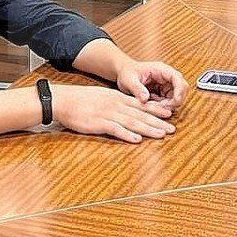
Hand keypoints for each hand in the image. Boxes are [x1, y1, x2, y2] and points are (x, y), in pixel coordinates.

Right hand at [53, 85, 176, 143]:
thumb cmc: (81, 99)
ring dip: (148, 129)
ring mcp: (108, 113)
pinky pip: (115, 129)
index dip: (156, 110)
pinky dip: (127, 135)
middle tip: (172, 129)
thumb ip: (115, 102)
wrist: (64, 100)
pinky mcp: (98, 123)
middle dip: (158, 122)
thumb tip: (127, 108)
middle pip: (141, 114)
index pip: (141, 104)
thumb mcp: (102, 96)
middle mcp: (116, 104)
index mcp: (117, 98)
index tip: (169, 114)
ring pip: (132, 122)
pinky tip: (137, 140)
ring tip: (161, 135)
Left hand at [115, 60, 188, 109]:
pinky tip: (152, 105)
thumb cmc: (127, 73)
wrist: (124, 74)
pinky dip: (162, 107)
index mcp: (161, 70)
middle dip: (175, 101)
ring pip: (176, 98)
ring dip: (168, 105)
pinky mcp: (163, 93)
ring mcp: (165, 86)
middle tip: (162, 107)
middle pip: (181, 89)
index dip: (180, 90)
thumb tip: (145, 98)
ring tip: (153, 106)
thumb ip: (137, 88)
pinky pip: (168, 102)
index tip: (176, 101)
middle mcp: (166, 77)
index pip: (177, 78)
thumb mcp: (129, 80)